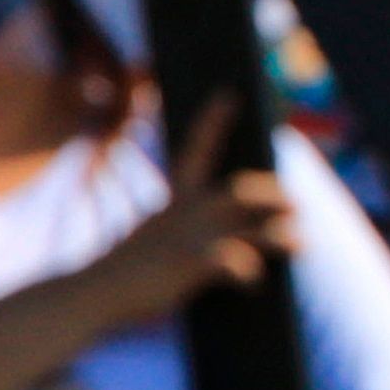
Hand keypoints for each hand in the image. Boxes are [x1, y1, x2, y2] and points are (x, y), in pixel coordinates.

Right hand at [106, 94, 298, 314]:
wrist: (87, 296)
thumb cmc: (124, 271)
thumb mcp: (152, 236)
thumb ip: (180, 228)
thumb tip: (214, 237)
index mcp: (173, 201)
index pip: (196, 150)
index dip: (214, 121)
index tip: (230, 93)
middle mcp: (184, 213)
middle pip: (242, 191)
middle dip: (275, 196)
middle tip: (295, 206)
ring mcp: (189, 238)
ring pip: (253, 228)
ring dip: (282, 236)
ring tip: (301, 244)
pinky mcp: (190, 264)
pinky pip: (234, 262)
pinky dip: (250, 272)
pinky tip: (252, 282)